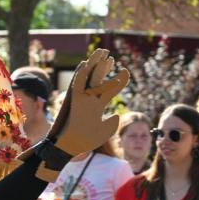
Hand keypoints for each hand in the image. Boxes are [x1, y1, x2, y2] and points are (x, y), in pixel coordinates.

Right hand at [35, 48, 129, 181]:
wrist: (73, 146)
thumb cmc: (88, 140)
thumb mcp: (106, 131)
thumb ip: (112, 122)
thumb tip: (116, 114)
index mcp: (97, 106)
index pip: (109, 89)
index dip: (118, 81)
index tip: (125, 70)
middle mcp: (89, 100)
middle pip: (98, 79)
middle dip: (104, 68)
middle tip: (111, 56)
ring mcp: (82, 100)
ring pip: (88, 79)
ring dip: (94, 66)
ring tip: (101, 53)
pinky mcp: (73, 101)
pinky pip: (77, 86)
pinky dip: (80, 75)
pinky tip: (85, 64)